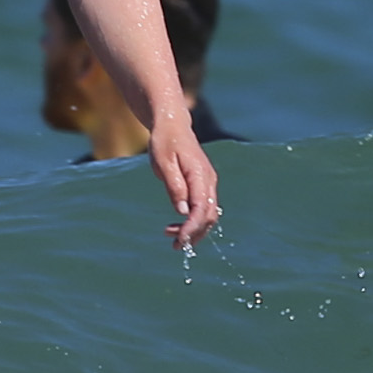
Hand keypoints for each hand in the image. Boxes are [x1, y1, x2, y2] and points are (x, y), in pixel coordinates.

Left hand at [148, 114, 220, 254]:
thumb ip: (174, 186)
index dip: (192, 228)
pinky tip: (176, 226)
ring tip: (171, 238)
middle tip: (174, 246)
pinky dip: (193, 221)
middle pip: (209, 216)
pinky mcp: (203, 185)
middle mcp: (208, 181)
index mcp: (200, 175)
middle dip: (194, 234)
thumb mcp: (163, 163)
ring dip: (194, 230)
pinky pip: (203, 208)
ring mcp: (208, 183)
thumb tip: (182, 212)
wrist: (172, 125)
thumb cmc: (165, 142)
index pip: (201, 209)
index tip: (180, 241)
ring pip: (208, 214)